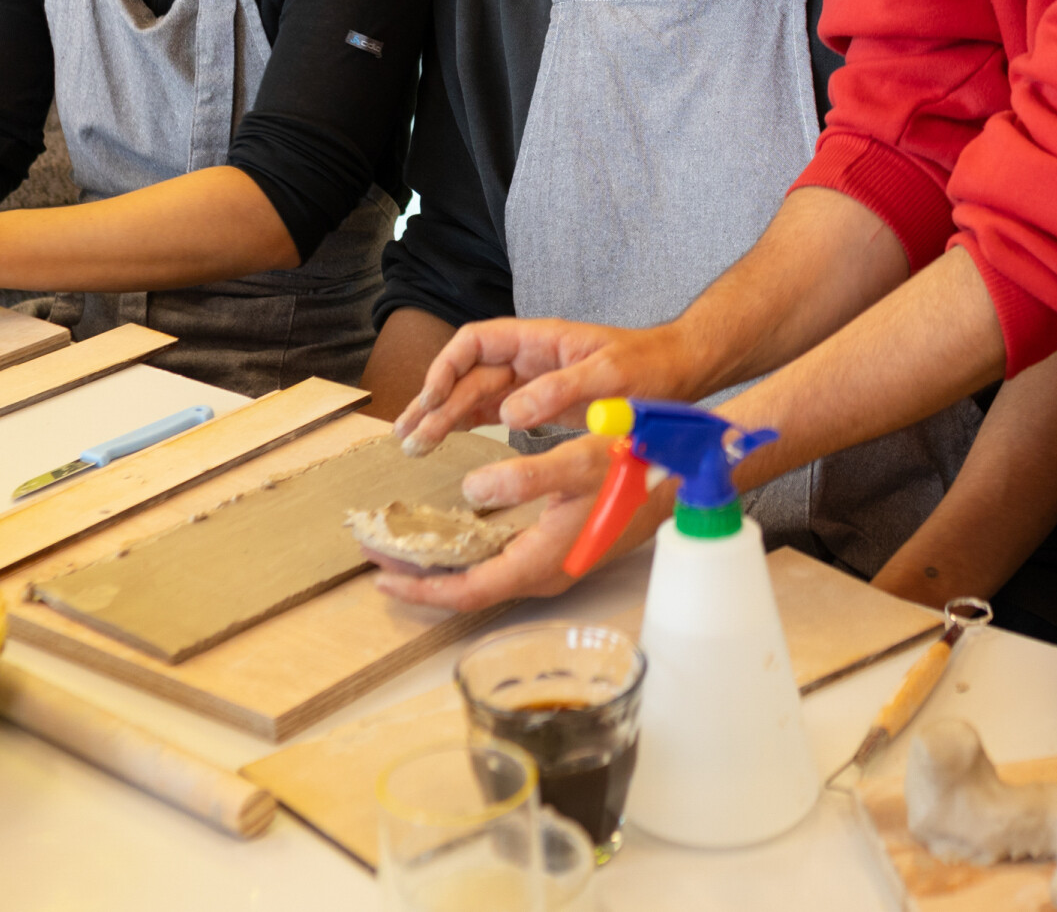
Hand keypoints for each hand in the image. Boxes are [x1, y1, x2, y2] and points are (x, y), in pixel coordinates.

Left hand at [365, 434, 632, 611]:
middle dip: (422, 579)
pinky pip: (500, 563)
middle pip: (469, 590)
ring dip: (443, 566)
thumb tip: (472, 492)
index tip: (382, 579)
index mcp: (541, 563)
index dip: (421, 589)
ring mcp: (551, 565)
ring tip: (405, 547)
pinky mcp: (557, 552)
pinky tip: (455, 533)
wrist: (677, 477)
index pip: (468, 592)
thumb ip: (524, 479)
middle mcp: (542, 573)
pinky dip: (468, 554)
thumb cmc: (633, 471)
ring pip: (484, 577)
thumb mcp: (577, 465)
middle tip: (379, 560)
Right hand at [391, 317, 695, 455]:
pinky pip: (491, 410)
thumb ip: (560, 392)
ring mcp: (532, 381)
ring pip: (473, 395)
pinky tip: (444, 444)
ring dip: (441, 418)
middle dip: (434, 404)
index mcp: (540, 339)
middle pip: (467, 375)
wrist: (681, 374)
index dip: (446, 366)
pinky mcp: (540, 404)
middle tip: (408, 440)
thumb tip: (509, 414)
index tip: (430, 399)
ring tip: (411, 447)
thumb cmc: (650, 368)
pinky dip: (465, 425)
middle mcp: (529, 357)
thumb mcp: (610, 377)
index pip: (476, 342)